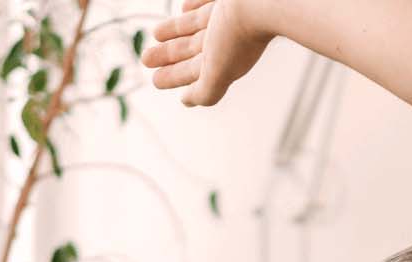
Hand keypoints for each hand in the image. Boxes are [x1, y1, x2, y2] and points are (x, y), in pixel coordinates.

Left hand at [141, 0, 271, 106]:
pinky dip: (193, 6)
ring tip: (156, 35)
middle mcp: (226, 41)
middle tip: (147, 59)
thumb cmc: (239, 36)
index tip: (157, 81)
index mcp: (224, 61)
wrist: (264, 2)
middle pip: (191, 51)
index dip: (175, 77)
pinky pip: (206, 3)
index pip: (194, 73)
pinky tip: (184, 8)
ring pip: (193, 27)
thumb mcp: (217, 72)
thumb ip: (206, 91)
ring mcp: (226, 18)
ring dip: (174, 32)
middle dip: (168, 57)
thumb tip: (189, 101)